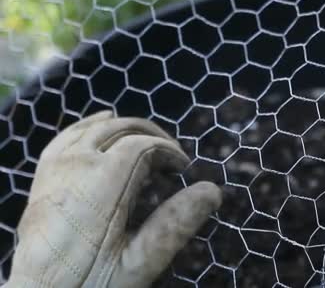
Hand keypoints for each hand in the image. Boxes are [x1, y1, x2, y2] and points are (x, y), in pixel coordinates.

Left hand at [3, 111, 221, 286]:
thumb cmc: (90, 281)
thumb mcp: (139, 263)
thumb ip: (174, 225)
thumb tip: (213, 191)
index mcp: (101, 186)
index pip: (143, 144)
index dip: (169, 151)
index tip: (184, 169)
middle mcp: (75, 166)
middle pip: (123, 129)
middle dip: (154, 137)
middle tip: (173, 160)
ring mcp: (57, 166)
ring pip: (99, 127)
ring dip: (129, 129)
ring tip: (150, 146)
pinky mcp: (45, 172)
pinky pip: (70, 133)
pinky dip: (93, 123)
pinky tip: (106, 120)